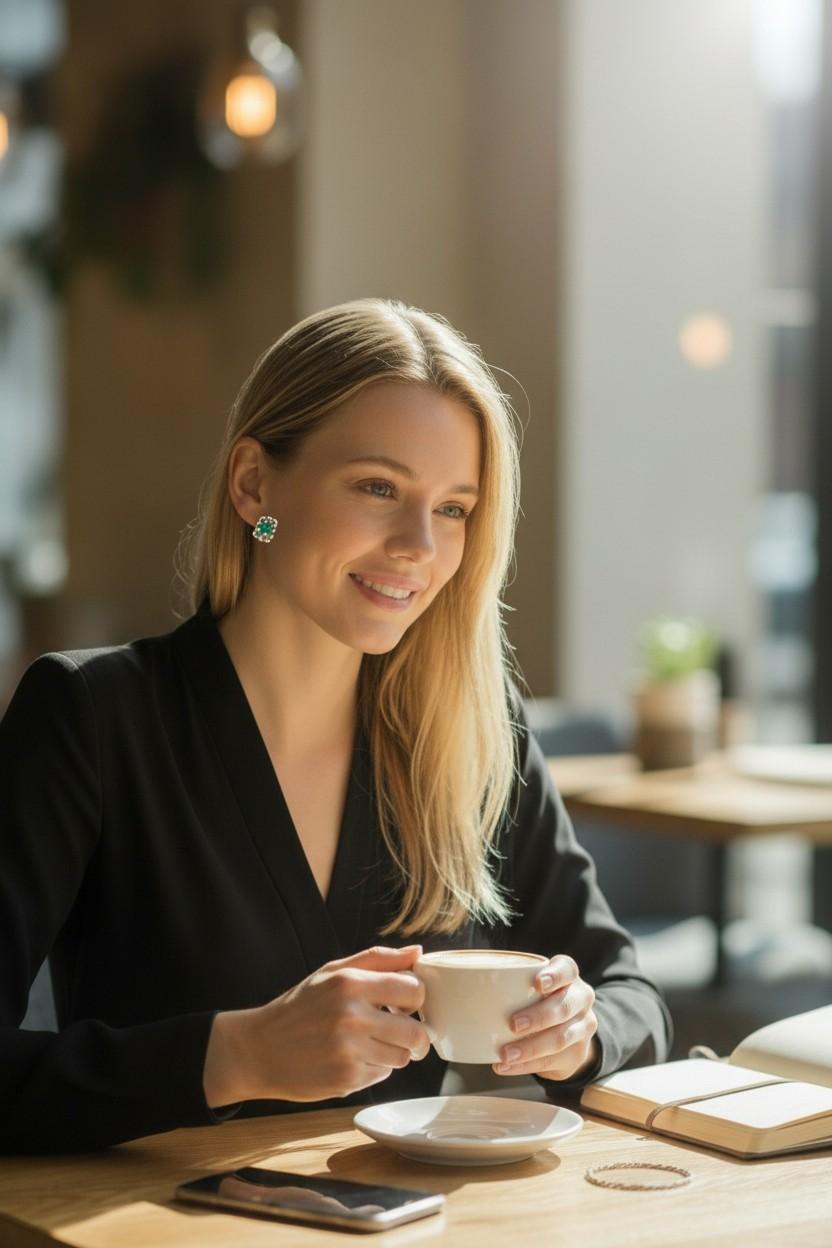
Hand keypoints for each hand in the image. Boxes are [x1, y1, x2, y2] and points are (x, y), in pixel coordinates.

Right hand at [203, 945, 429, 1107]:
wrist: (259, 1050)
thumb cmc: (299, 1007)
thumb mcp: (332, 972)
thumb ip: (378, 959)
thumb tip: (418, 952)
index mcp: (350, 983)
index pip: (414, 990)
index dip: (415, 998)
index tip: (405, 1003)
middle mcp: (351, 1016)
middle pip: (416, 1032)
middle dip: (415, 1033)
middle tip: (401, 1031)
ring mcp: (349, 1051)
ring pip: (403, 1057)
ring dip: (394, 1052)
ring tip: (370, 1044)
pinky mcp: (346, 1079)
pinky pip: (382, 1075)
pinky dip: (374, 1069)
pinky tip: (351, 1059)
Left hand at [492, 954, 597, 1081]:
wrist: (569, 1033)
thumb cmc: (539, 1002)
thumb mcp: (532, 988)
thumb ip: (509, 984)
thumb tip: (457, 986)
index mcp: (568, 978)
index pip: (567, 969)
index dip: (554, 975)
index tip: (537, 983)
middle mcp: (580, 1000)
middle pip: (564, 1007)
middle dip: (538, 1017)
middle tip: (513, 1024)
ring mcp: (583, 1028)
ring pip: (559, 1038)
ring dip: (529, 1048)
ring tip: (505, 1054)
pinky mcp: (576, 1054)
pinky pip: (551, 1061)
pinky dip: (526, 1065)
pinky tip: (507, 1066)